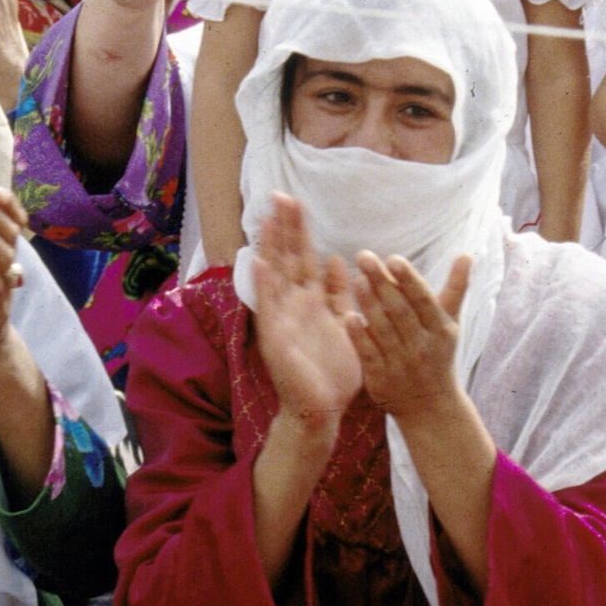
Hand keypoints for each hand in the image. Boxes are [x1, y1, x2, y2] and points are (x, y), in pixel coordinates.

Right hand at [246, 192, 360, 423]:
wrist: (321, 410)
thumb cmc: (334, 373)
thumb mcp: (346, 324)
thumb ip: (341, 293)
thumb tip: (339, 259)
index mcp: (312, 301)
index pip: (304, 257)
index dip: (300, 230)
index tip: (295, 201)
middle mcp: (294, 305)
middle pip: (288, 258)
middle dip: (285, 227)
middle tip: (280, 194)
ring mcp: (282, 319)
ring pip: (276, 275)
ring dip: (271, 247)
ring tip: (266, 217)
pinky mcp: (276, 338)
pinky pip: (269, 307)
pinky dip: (264, 285)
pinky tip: (258, 262)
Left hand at [346, 250, 471, 421]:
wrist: (430, 407)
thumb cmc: (438, 354)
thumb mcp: (451, 324)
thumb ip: (455, 289)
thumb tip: (467, 255)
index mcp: (440, 329)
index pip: (424, 300)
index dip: (409, 280)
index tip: (394, 258)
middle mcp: (422, 345)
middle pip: (400, 311)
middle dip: (383, 283)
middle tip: (364, 256)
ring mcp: (401, 363)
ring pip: (384, 330)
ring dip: (369, 304)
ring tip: (356, 279)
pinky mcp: (382, 378)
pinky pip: (369, 354)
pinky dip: (360, 336)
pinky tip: (348, 316)